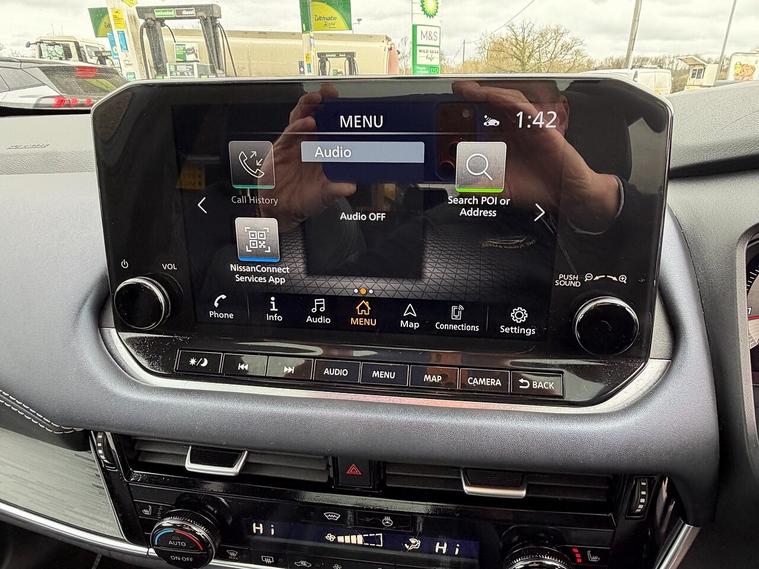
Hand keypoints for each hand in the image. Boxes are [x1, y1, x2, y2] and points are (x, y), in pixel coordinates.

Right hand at [260, 85, 355, 231]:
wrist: (282, 210)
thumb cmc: (306, 199)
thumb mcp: (325, 195)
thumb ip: (336, 189)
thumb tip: (350, 186)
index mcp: (324, 149)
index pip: (331, 125)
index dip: (337, 112)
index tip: (346, 103)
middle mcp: (310, 143)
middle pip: (315, 115)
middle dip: (322, 102)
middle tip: (330, 93)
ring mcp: (295, 144)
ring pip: (300, 118)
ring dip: (308, 107)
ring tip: (317, 100)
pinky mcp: (281, 148)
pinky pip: (289, 133)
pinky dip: (298, 126)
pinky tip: (307, 122)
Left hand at [453, 81, 619, 231]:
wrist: (565, 194)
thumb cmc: (536, 189)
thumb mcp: (500, 189)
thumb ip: (480, 186)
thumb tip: (459, 185)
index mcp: (504, 141)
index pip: (483, 120)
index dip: (467, 112)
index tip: (447, 109)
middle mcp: (514, 129)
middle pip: (492, 105)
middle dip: (473, 95)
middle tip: (456, 89)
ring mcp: (527, 125)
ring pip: (505, 101)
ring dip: (486, 92)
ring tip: (468, 89)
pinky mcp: (540, 126)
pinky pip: (522, 108)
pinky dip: (506, 100)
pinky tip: (492, 96)